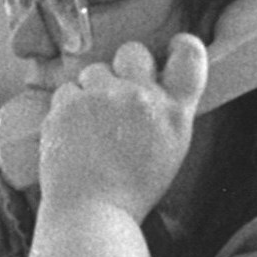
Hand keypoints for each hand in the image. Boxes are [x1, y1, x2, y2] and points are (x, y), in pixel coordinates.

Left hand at [37, 34, 207, 221]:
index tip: (172, 48)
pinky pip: (67, 89)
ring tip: (91, 125)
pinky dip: (67, 106)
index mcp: (175, 112)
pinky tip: (72, 132)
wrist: (92, 210)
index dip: (182, 46)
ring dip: (92, 89)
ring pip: (94, 71)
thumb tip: (154, 87)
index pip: (190, 57)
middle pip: (133, 51)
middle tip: (117, 92)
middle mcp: (142, 97)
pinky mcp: (69, 103)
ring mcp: (103, 96)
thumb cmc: (132, 189)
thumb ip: (165, 113)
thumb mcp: (168, 149)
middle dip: (124, 65)